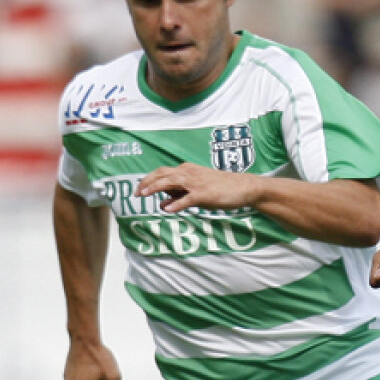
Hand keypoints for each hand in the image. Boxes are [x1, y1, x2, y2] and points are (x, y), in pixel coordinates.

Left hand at [135, 162, 252, 212]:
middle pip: (162, 175)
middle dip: (146, 183)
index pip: (162, 172)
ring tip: (144, 196)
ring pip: (170, 182)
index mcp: (187, 170)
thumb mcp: (197, 191)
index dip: (148, 180)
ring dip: (155, 188)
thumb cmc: (221, 189)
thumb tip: (162, 204)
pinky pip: (187, 199)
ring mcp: (196, 183)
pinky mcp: (204, 194)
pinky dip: (176, 203)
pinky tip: (168, 209)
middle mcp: (189, 174)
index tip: (138, 189)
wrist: (243, 187)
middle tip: (135, 193)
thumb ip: (179, 195)